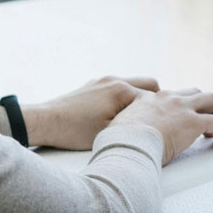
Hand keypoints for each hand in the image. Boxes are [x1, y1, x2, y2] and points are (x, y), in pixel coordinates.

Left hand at [21, 76, 160, 149]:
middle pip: (150, 85)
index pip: (155, 99)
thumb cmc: (75, 131)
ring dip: (139, 99)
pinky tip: (120, 116)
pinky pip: (118, 87)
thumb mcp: (110, 133)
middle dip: (156, 101)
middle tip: (156, 120)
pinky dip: (125, 98)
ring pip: (133, 85)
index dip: (162, 114)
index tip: (167, 126)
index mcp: (122, 90)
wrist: (46, 121)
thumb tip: (154, 125)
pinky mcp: (94, 85)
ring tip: (138, 119)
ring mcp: (103, 80)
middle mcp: (114, 80)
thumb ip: (134, 125)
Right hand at [108, 87, 212, 163]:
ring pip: (210, 100)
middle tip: (206, 116)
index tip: (180, 115)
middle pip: (193, 92)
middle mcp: (167, 98)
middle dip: (203, 103)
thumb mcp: (117, 127)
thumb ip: (124, 126)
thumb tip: (118, 136)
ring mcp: (182, 108)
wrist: (126, 142)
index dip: (178, 105)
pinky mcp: (194, 123)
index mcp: (148, 99)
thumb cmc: (119, 140)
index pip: (169, 95)